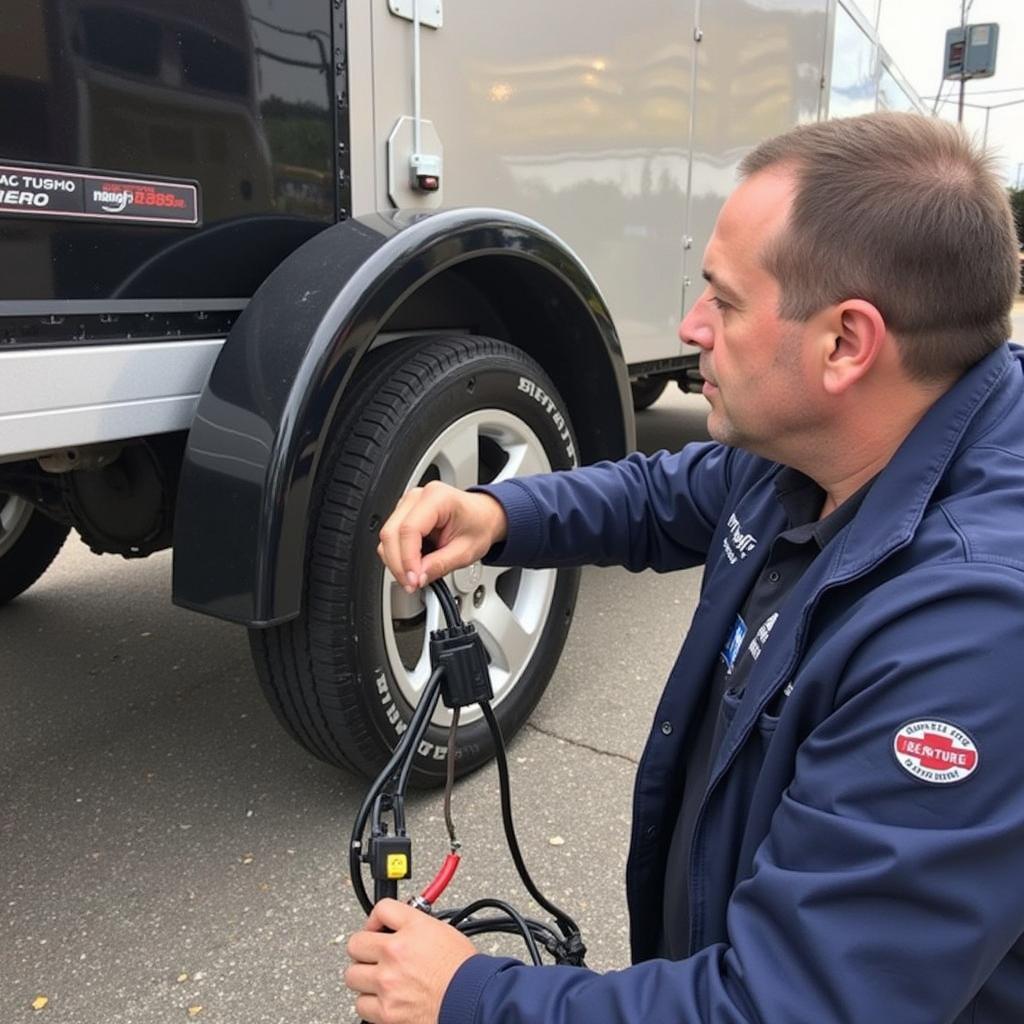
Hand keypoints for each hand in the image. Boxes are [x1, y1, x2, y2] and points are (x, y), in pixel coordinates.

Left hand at [345, 899, 476, 1023]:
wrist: (472, 1001)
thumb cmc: (464, 969)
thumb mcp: (443, 930)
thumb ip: (415, 925)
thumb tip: (398, 925)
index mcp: (412, 928)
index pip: (381, 908)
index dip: (377, 918)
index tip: (378, 926)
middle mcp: (395, 953)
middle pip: (356, 943)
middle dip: (364, 948)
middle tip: (373, 954)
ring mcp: (387, 983)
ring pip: (352, 975)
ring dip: (364, 976)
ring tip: (378, 978)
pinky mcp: (386, 1011)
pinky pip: (361, 1004)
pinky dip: (370, 1003)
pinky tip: (383, 998)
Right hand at [377, 481, 507, 593]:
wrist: (483, 516)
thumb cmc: (479, 525)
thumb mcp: (466, 551)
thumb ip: (440, 565)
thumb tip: (418, 578)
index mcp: (437, 498)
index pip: (409, 530)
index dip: (407, 559)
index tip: (413, 580)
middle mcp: (417, 497)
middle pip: (391, 533)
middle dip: (398, 564)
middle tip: (412, 584)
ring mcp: (407, 504)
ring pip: (387, 537)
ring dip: (396, 562)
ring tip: (415, 577)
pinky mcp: (402, 515)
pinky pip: (392, 538)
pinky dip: (398, 556)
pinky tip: (413, 565)